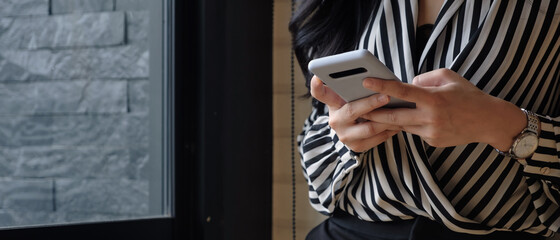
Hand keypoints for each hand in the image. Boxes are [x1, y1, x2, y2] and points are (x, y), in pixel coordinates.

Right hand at [310, 76, 399, 151]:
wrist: (357, 131)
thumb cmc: (358, 104)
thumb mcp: (351, 95)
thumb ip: (354, 86)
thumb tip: (371, 73)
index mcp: (332, 103)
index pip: (319, 93)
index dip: (316, 85)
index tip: (317, 77)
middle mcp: (335, 120)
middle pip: (351, 110)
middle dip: (370, 103)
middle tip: (386, 96)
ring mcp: (344, 135)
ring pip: (369, 127)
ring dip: (386, 118)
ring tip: (400, 109)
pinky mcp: (356, 147)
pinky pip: (376, 138)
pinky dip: (389, 130)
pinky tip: (399, 123)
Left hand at [360, 69, 525, 149]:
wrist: (489, 121)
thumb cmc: (468, 95)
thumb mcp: (448, 77)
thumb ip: (424, 79)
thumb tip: (406, 86)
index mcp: (433, 99)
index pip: (402, 91)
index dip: (382, 86)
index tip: (366, 81)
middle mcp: (430, 117)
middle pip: (393, 116)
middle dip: (373, 113)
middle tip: (357, 108)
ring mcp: (431, 132)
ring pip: (402, 126)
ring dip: (387, 120)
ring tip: (372, 113)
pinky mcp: (433, 142)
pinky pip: (414, 131)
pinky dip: (409, 125)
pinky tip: (407, 119)